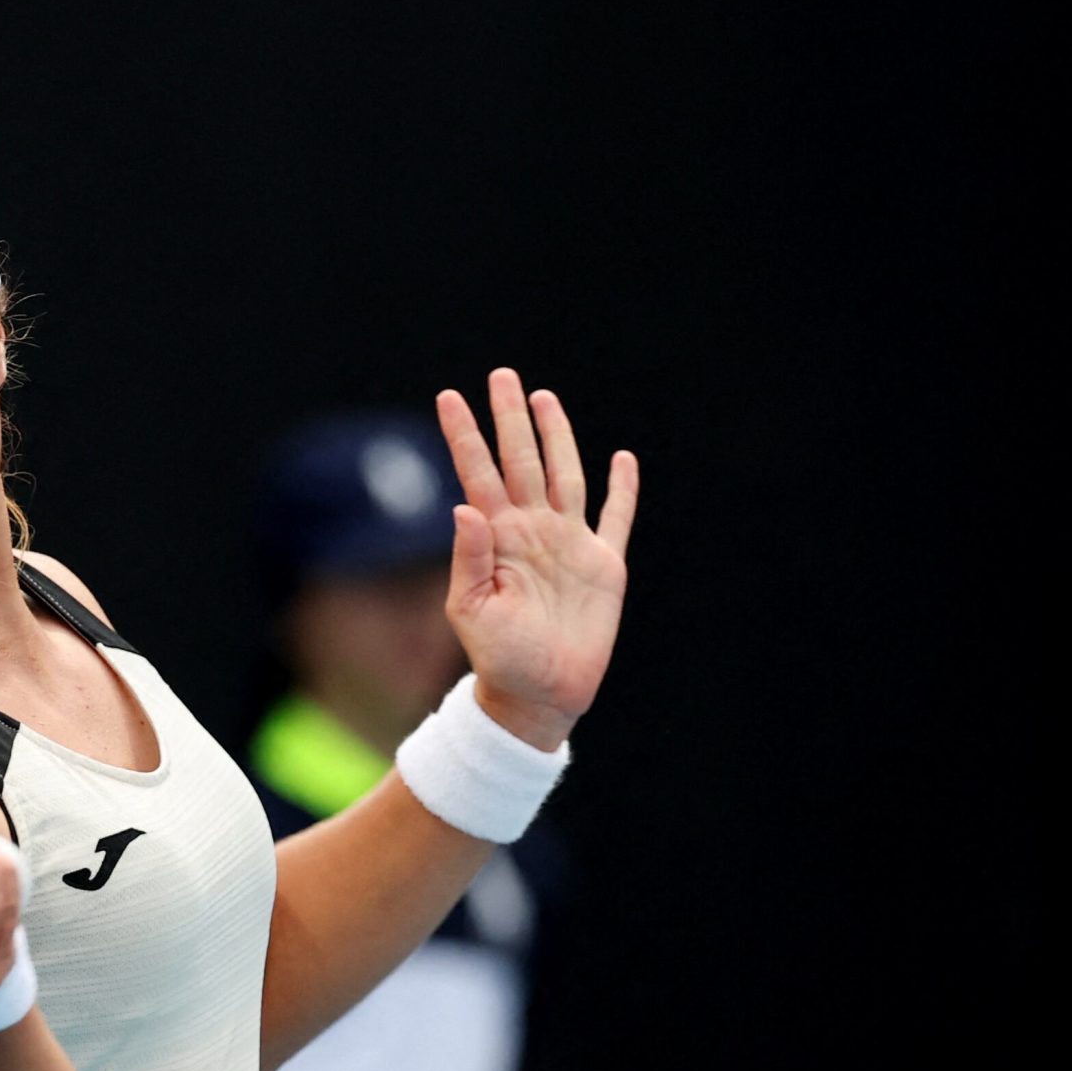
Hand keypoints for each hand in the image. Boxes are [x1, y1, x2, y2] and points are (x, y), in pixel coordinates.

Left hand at [434, 369, 639, 749]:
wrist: (538, 695)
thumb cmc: (497, 658)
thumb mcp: (472, 611)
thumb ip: (469, 559)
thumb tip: (463, 508)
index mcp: (496, 538)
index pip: (477, 473)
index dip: (465, 435)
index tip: (448, 397)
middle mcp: (531, 531)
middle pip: (522, 461)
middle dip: (511, 419)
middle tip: (502, 375)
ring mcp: (568, 544)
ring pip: (565, 475)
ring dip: (557, 437)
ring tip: (544, 398)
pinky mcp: (603, 565)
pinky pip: (616, 518)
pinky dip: (623, 489)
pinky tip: (622, 459)